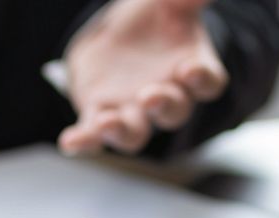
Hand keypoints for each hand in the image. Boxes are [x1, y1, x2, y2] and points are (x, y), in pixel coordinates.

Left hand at [60, 0, 227, 154]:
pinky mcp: (99, 116)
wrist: (117, 36)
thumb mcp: (170, 2)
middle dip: (163, 107)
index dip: (202, 80)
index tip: (191, 70)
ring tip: (107, 124)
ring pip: (134, 134)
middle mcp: (166, 97)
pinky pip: (93, 135)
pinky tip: (70, 142)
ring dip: (122, 133)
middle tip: (151, 97)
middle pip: (173, 113)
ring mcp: (132, 111)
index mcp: (191, 69)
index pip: (208, 83)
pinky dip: (84, 141)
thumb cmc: (154, 21)